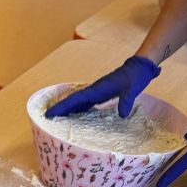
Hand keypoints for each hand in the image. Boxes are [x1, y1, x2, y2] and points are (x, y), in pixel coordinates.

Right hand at [45, 54, 159, 120]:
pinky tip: (76, 116)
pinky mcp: (102, 94)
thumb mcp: (132, 89)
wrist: (139, 67)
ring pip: (78, 102)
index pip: (75, 99)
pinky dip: (78, 109)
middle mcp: (94, 90)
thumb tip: (122, 115)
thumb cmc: (134, 77)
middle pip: (73, 101)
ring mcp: (97, 92)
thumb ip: (126, 101)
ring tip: (57, 118)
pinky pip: (86, 103)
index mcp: (97, 89)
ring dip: (68, 109)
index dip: (62, 107)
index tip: (49, 113)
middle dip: (60, 109)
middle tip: (47, 117)